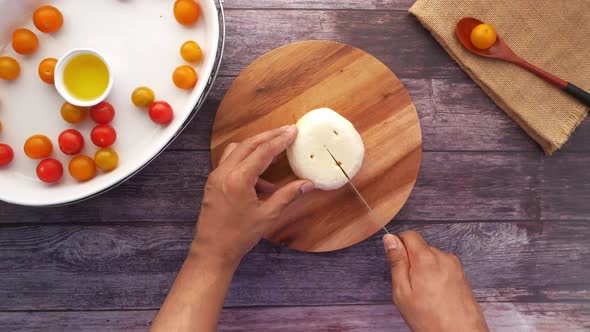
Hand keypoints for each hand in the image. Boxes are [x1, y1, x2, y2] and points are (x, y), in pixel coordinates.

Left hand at [192, 125, 313, 267]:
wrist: (213, 250)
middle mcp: (224, 173)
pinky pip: (231, 163)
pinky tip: (262, 182)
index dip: (280, 140)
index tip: (293, 131)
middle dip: (269, 136)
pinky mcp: (213, 182)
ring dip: (256, 147)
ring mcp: (216, 176)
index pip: (262, 152)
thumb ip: (288, 195)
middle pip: (248, 144)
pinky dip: (247, 163)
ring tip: (275, 151)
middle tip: (286, 132)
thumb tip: (307, 184)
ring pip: (237, 150)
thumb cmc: (238, 236)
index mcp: (238, 179)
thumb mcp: (268, 215)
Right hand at [383, 231, 488, 331]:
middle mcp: (443, 257)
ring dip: (424, 270)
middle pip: (420, 247)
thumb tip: (390, 239)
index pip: (409, 234)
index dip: (399, 245)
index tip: (397, 263)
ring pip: (431, 258)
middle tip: (410, 287)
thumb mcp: (403, 292)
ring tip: (424, 295)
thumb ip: (397, 262)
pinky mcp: (461, 275)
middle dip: (411, 262)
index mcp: (427, 258)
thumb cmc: (431, 319)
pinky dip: (435, 277)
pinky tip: (435, 296)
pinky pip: (442, 267)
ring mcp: (455, 266)